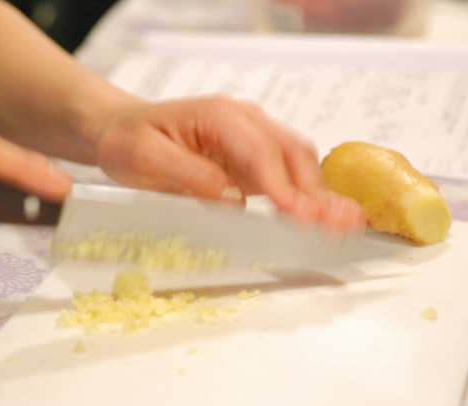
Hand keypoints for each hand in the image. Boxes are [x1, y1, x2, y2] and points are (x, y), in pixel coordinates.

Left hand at [92, 94, 365, 233]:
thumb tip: (232, 199)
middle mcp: (243, 122)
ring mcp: (251, 138)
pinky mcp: (251, 157)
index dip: (283, 187)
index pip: (261, 152)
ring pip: (297, 163)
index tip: (301, 215)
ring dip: (319, 195)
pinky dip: (307, 195)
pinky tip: (327, 214)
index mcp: (218, 116)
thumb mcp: (146, 157)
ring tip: (344, 224)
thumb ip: (191, 174)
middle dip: (314, 192)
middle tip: (335, 227)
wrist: (123, 129)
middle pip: (291, 154)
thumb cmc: (129, 139)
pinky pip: (286, 174)